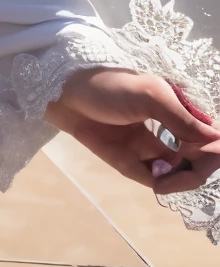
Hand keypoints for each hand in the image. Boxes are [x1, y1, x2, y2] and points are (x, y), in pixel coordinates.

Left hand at [47, 68, 219, 194]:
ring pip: (180, 173)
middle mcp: (168, 130)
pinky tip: (159, 179)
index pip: (210, 137)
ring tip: (166, 176)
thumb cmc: (108, 84)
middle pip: (200, 159)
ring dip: (181, 179)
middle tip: (189, 170)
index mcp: (177, 109)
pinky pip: (156, 179)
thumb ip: (182, 119)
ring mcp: (150, 147)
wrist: (63, 91)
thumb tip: (216, 140)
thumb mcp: (149, 95)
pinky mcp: (130, 162)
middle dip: (200, 167)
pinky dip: (163, 182)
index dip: (215, 150)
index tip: (210, 155)